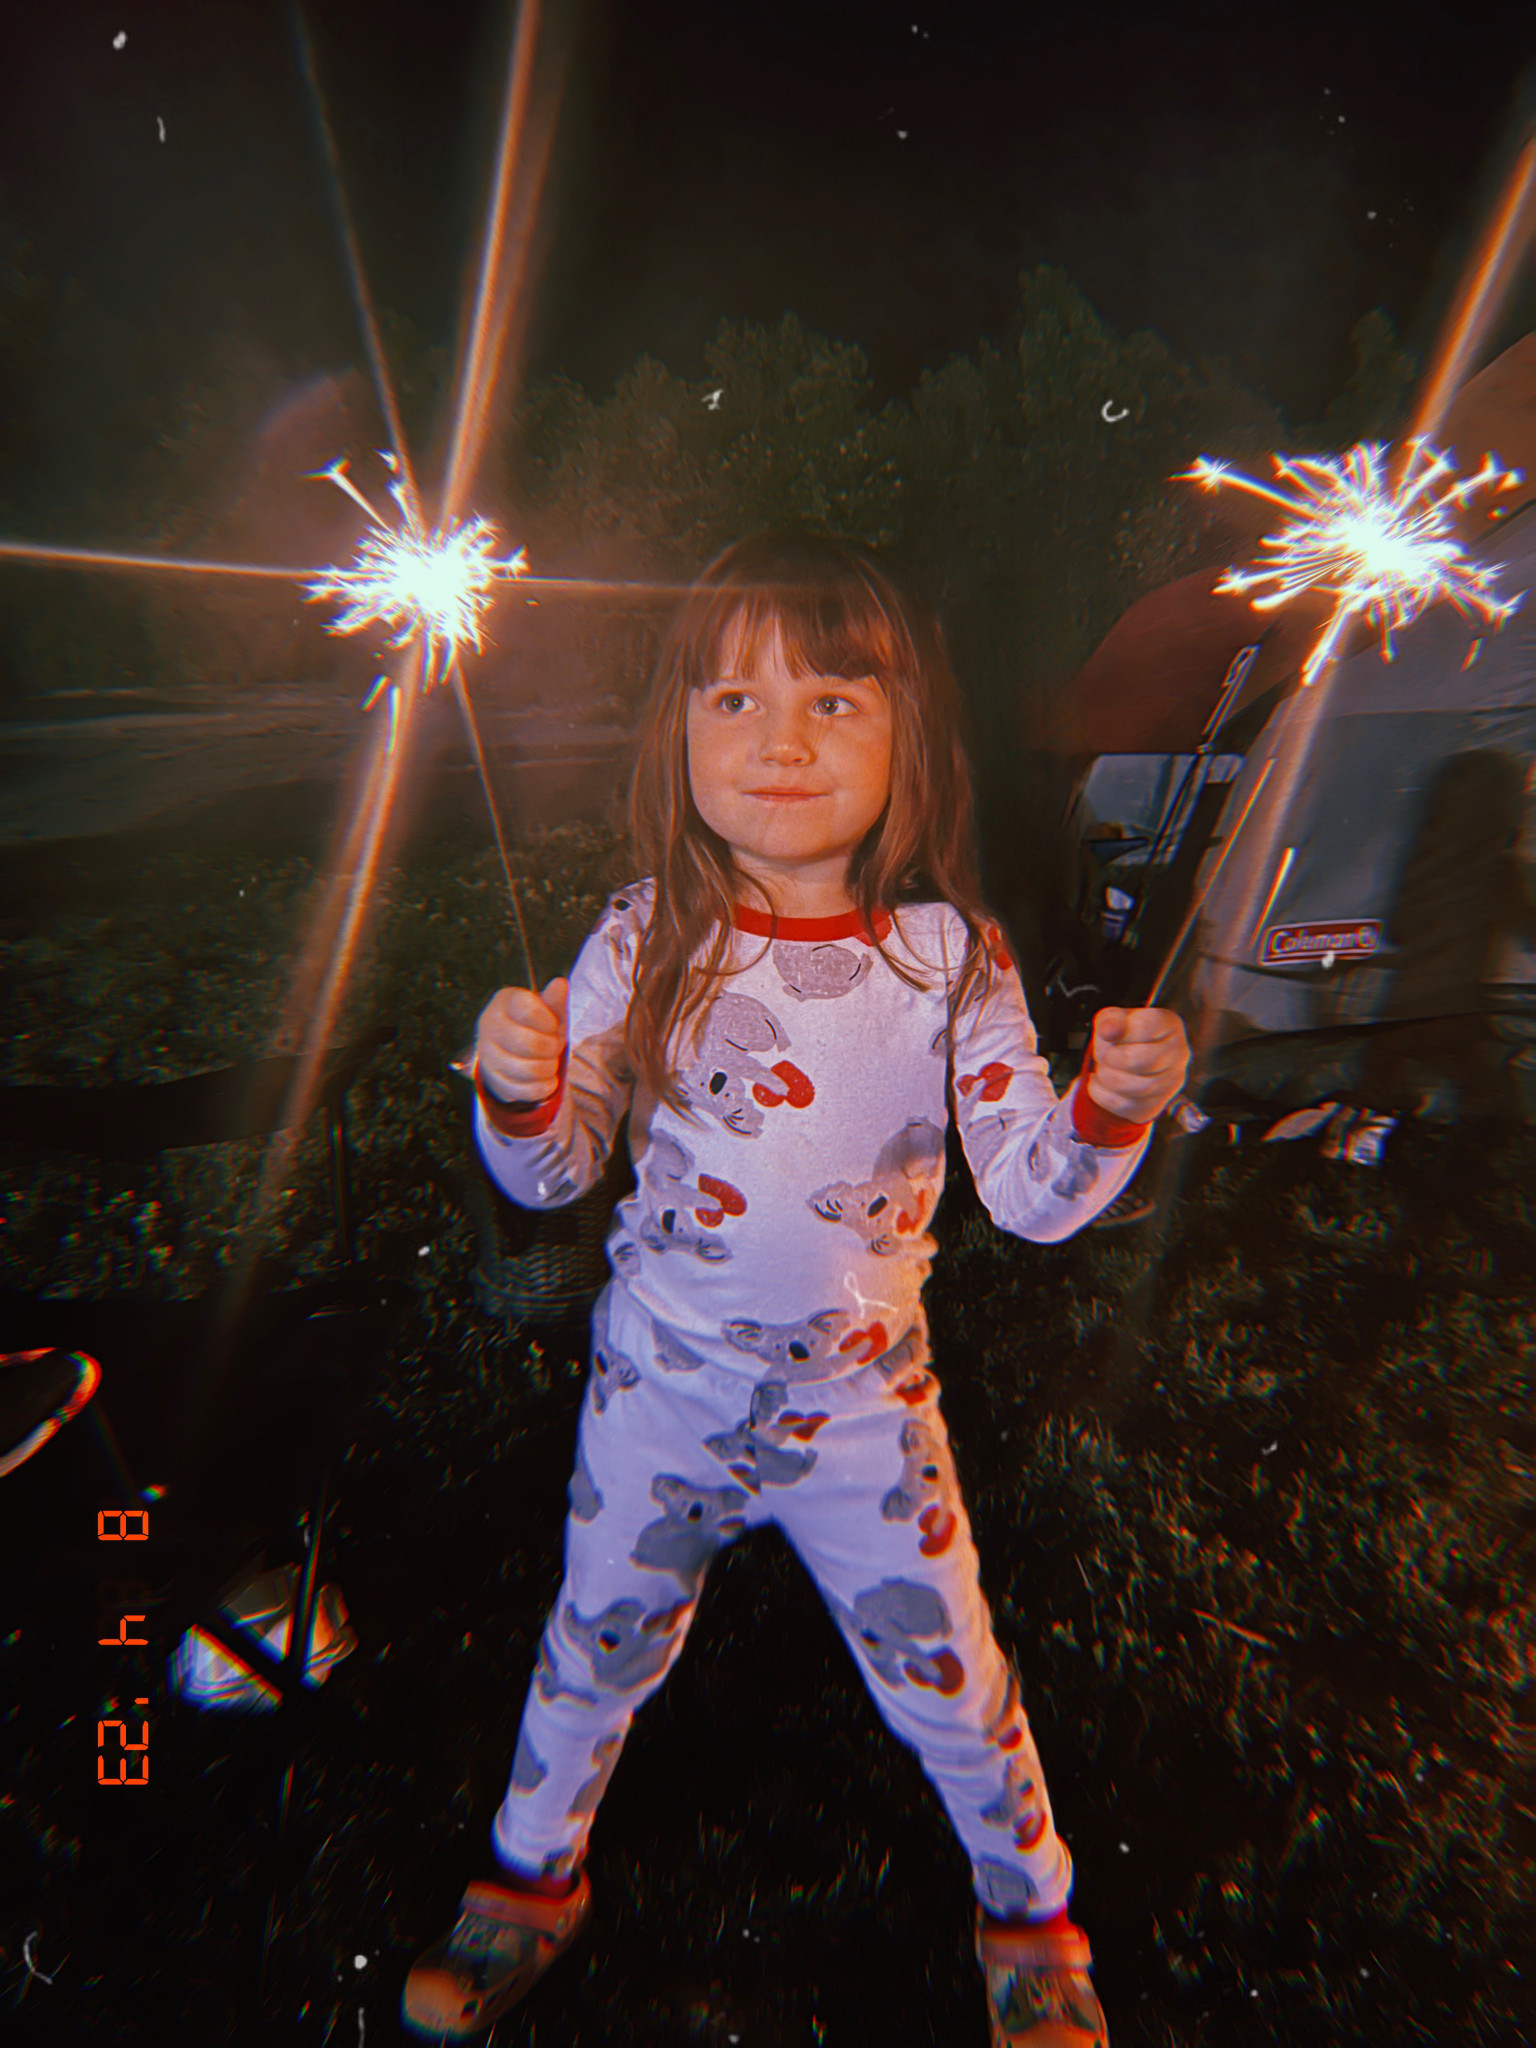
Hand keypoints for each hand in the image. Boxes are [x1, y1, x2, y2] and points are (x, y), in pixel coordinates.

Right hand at [475, 977, 568, 1104]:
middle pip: (531, 1043)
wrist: (512, 1051)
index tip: (552, 1024)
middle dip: (552, 1048)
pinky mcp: (493, 1079)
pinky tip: (546, 1080)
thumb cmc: (534, 1025)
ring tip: (550, 1063)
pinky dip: (542, 1087)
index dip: (548, 1021)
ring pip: (528, 1069)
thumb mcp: (547, 1011)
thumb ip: (554, 1000)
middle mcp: (489, 1026)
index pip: (528, 1009)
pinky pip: (524, 1090)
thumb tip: (560, 984)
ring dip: (549, 1069)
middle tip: (554, 1047)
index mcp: (504, 1002)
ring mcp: (488, 1054)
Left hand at [1085, 1006, 1189, 1124]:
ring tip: (1103, 1068)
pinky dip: (1102, 1094)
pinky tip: (1101, 1083)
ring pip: (1135, 1087)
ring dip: (1107, 1077)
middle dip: (1112, 1057)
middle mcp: (1178, 1055)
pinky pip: (1124, 1106)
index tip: (1111, 1033)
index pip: (1147, 1026)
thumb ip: (1111, 1019)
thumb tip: (1108, 1030)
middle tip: (1105, 1054)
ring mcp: (1170, 1084)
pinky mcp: (1154, 1106)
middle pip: (1141, 1060)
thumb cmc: (1124, 1036)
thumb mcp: (1114, 1018)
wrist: (1128, 1061)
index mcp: (1170, 1025)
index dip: (1121, 1031)